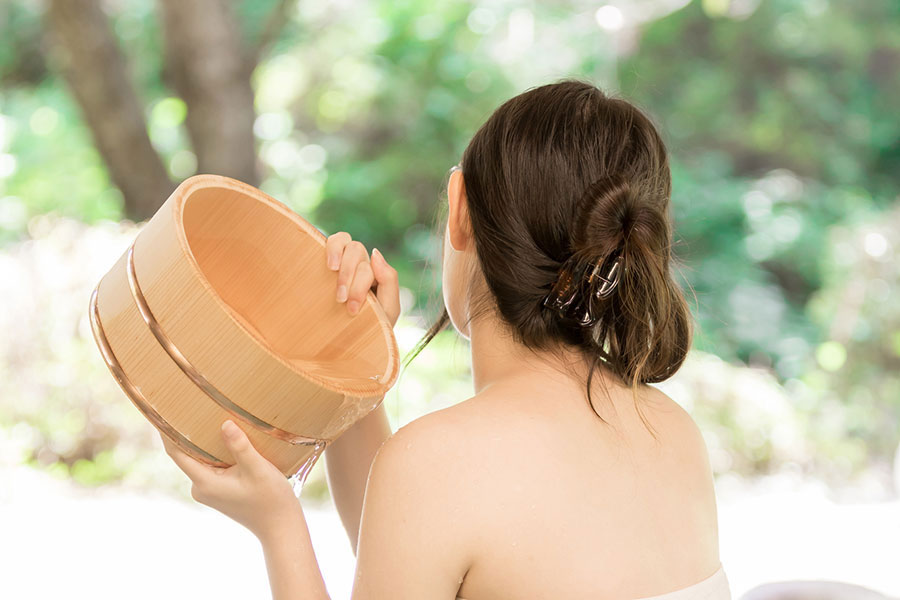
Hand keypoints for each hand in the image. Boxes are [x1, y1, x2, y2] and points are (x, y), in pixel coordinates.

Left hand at [160, 419, 300, 540]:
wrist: (280, 527)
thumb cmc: (271, 500)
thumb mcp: (258, 470)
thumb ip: (240, 447)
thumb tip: (224, 424)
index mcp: (205, 483)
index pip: (177, 453)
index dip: (167, 432)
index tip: (162, 411)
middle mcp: (201, 488)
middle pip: (187, 454)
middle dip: (188, 431)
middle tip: (189, 403)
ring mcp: (209, 490)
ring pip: (200, 459)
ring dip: (204, 440)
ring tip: (207, 414)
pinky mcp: (218, 490)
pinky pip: (210, 465)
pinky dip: (215, 450)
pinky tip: (225, 437)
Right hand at [325, 232, 399, 327]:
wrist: (344, 347)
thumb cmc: (368, 328)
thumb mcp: (388, 309)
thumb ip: (389, 281)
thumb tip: (375, 252)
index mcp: (374, 276)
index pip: (369, 267)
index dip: (359, 286)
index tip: (351, 310)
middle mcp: (358, 264)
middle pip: (357, 250)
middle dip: (349, 276)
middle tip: (340, 300)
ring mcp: (340, 262)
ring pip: (344, 240)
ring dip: (338, 255)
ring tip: (332, 270)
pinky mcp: (321, 264)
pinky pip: (329, 241)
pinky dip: (330, 246)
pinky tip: (328, 264)